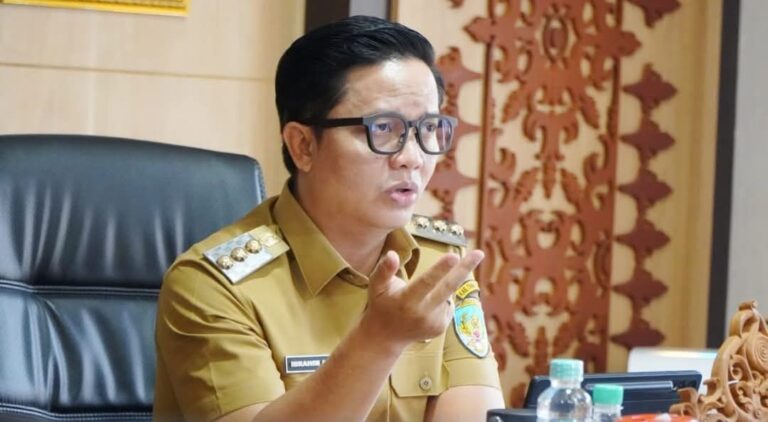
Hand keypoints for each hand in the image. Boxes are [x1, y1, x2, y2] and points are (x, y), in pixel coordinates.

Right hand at [360, 249, 484, 349]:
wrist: (386, 337)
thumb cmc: (381, 304)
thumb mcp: (376, 286)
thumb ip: (384, 270)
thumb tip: (393, 254)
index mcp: (406, 300)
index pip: (426, 282)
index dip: (440, 269)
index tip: (454, 256)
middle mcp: (422, 313)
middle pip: (448, 287)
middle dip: (464, 269)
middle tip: (479, 253)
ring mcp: (434, 322)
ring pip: (447, 294)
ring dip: (443, 284)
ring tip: (422, 293)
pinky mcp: (441, 327)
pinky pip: (446, 304)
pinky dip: (440, 298)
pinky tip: (425, 304)